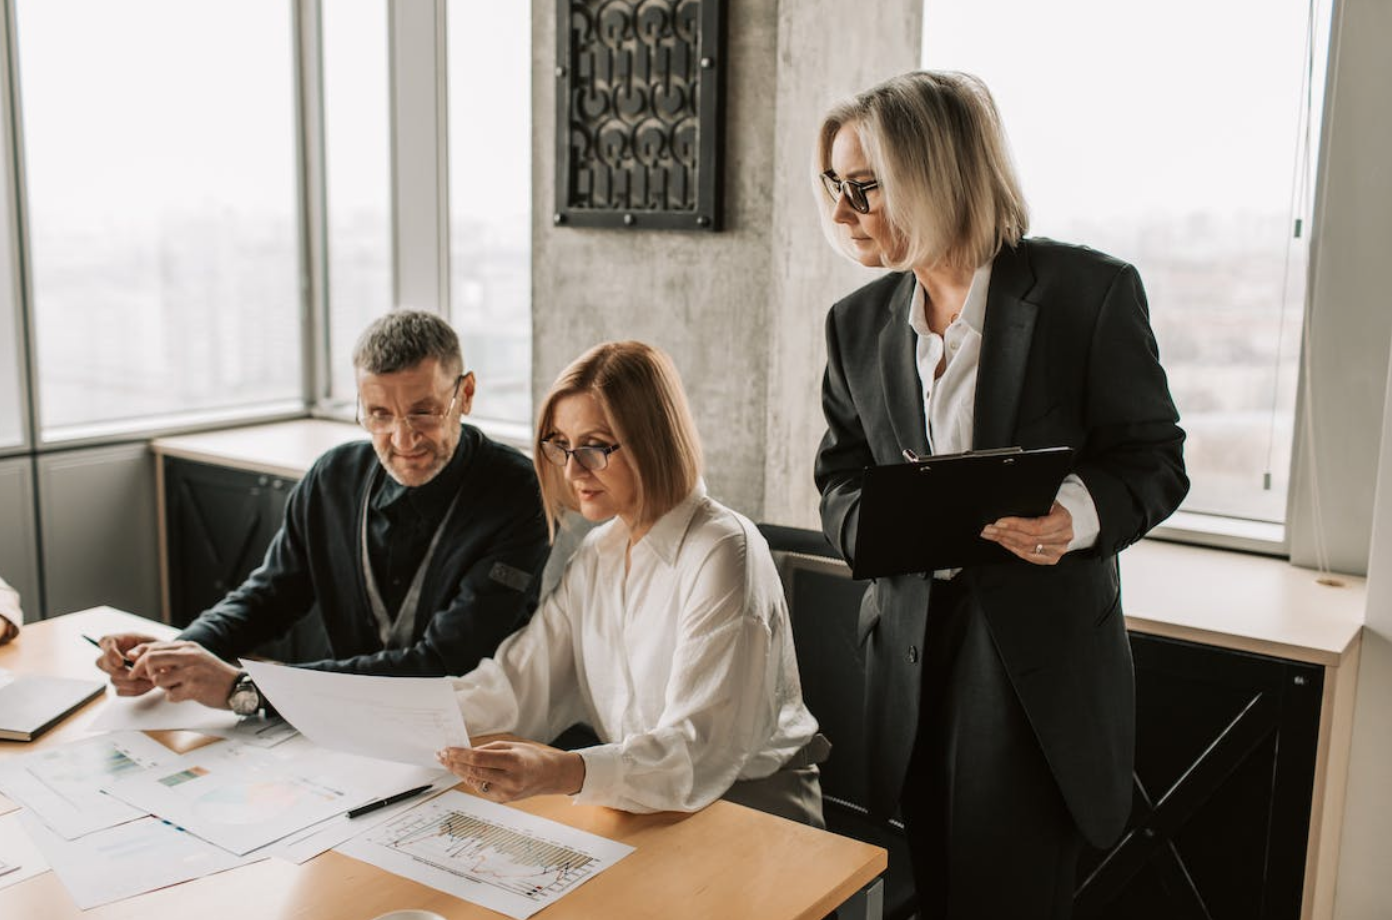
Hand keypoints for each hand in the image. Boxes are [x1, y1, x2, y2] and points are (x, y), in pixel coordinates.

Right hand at [95, 632, 159, 695]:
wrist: (163, 662)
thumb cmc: (155, 648)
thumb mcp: (152, 644)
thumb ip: (141, 649)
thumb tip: (130, 655)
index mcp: (116, 640)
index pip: (105, 642)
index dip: (110, 654)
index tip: (121, 662)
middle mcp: (109, 656)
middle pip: (105, 665)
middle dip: (124, 672)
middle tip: (142, 673)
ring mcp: (111, 671)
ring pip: (114, 680)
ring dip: (133, 681)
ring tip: (151, 679)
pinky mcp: (118, 684)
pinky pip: (120, 690)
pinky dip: (135, 690)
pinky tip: (148, 685)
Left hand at [128, 640, 240, 707]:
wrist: (236, 686)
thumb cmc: (213, 674)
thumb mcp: (195, 657)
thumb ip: (174, 655)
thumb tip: (145, 656)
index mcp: (188, 646)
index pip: (154, 647)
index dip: (139, 659)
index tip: (135, 670)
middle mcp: (189, 656)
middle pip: (151, 659)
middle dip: (144, 671)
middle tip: (147, 679)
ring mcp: (192, 671)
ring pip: (158, 679)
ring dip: (163, 687)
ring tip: (176, 687)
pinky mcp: (194, 688)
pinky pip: (170, 695)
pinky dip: (174, 698)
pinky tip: (186, 694)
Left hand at [436, 741, 585, 802]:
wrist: (549, 776)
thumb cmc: (531, 757)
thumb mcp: (512, 746)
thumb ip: (488, 750)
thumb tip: (466, 753)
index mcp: (514, 763)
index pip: (479, 759)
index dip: (459, 755)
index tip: (446, 749)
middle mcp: (510, 781)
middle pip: (473, 772)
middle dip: (454, 763)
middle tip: (441, 755)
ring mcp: (506, 793)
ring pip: (474, 781)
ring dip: (458, 772)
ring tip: (447, 762)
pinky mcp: (502, 800)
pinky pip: (481, 788)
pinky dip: (470, 779)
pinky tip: (462, 771)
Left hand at [980, 501, 1073, 565]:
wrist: (1065, 520)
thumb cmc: (1052, 508)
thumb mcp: (1045, 500)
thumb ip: (1032, 504)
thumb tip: (1006, 506)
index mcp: (1063, 520)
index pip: (1036, 526)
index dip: (1015, 525)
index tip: (998, 522)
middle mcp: (1063, 537)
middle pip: (1028, 539)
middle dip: (1004, 533)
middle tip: (988, 529)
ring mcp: (1057, 550)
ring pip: (1026, 548)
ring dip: (1004, 541)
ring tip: (990, 534)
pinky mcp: (1051, 558)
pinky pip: (1027, 556)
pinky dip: (1012, 548)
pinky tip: (1001, 542)